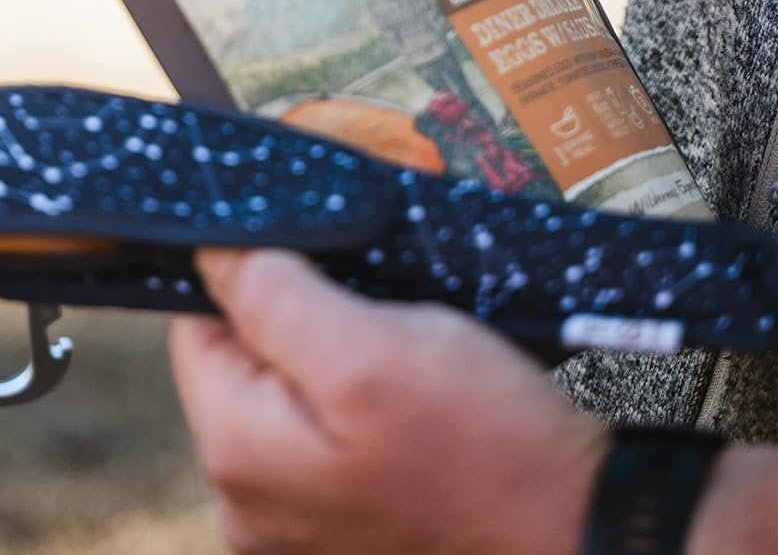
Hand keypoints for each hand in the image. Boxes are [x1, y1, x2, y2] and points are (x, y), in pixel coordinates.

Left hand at [170, 249, 606, 554]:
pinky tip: (412, 404)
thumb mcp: (370, 345)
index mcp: (238, 455)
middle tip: (378, 310)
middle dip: (299, 320)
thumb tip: (212, 251)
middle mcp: (248, 506)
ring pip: (288, 397)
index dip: (254, 276)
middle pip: (242, 363)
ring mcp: (295, 529)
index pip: (197, 325)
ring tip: (405, 357)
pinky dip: (359, 406)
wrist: (580, 528)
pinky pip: (324, 439)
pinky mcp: (344, 531)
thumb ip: (274, 296)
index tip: (321, 261)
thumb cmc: (482, 443)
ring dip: (335, 360)